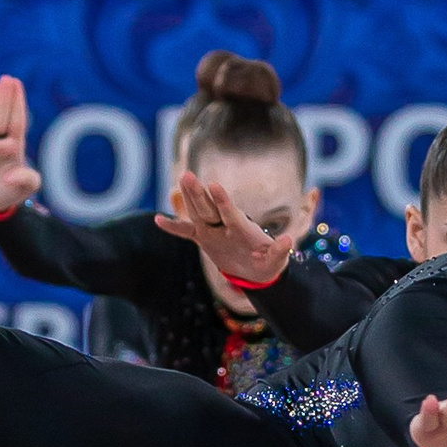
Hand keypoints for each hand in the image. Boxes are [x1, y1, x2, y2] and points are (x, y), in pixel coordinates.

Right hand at [0, 76, 40, 215]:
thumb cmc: (10, 191)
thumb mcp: (24, 187)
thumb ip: (27, 181)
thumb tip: (15, 172)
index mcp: (14, 147)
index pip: (17, 121)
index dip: (17, 102)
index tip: (17, 84)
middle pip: (2, 116)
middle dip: (5, 97)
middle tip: (7, 78)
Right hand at [155, 169, 291, 286]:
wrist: (257, 270)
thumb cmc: (268, 264)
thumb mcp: (277, 261)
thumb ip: (280, 251)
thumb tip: (289, 241)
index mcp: (243, 230)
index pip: (231, 214)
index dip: (223, 202)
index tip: (214, 186)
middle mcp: (226, 226)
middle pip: (210, 208)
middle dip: (199, 193)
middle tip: (187, 175)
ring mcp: (213, 230)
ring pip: (198, 212)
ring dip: (188, 198)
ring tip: (180, 180)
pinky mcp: (204, 238)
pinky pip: (186, 231)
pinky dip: (174, 227)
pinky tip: (157, 219)